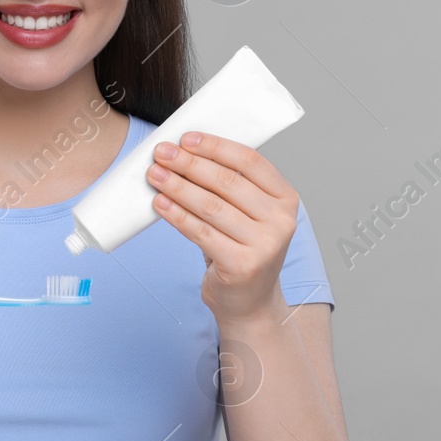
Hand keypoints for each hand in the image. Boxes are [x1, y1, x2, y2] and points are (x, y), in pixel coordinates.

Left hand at [146, 131, 297, 321]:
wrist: (249, 301)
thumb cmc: (242, 248)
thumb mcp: (249, 214)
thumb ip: (232, 186)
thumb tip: (186, 152)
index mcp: (286, 198)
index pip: (250, 161)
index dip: (216, 147)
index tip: (186, 138)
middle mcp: (281, 221)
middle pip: (227, 182)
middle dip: (189, 164)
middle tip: (161, 153)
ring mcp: (264, 245)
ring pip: (211, 206)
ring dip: (178, 187)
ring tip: (155, 175)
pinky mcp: (241, 265)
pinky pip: (201, 233)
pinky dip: (177, 216)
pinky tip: (160, 204)